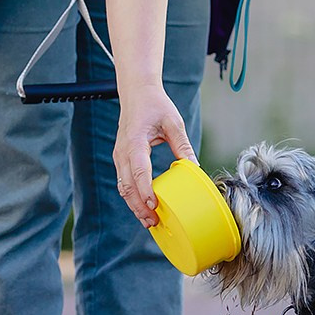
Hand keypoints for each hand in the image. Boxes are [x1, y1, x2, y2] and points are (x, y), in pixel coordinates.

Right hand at [113, 88, 194, 226]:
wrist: (137, 93)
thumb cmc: (155, 105)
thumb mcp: (174, 122)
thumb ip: (182, 145)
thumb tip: (194, 167)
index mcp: (135, 141)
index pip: (139, 170)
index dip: (145, 190)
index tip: (154, 205)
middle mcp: (123, 151)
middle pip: (127, 185)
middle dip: (139, 206)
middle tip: (154, 222)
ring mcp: (119, 156)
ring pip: (123, 186)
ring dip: (134, 205)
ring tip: (149, 221)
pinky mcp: (121, 159)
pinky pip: (124, 181)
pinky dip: (132, 197)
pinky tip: (144, 207)